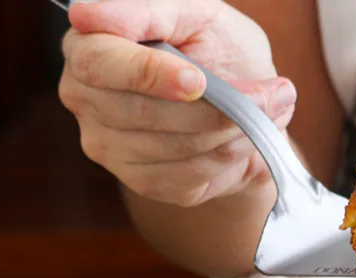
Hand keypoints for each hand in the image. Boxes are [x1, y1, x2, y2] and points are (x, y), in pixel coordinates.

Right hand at [58, 0, 295, 206]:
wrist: (247, 104)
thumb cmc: (216, 48)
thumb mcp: (196, 14)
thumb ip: (149, 9)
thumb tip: (86, 14)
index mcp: (89, 45)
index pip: (98, 62)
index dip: (148, 74)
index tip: (197, 81)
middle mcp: (85, 99)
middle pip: (142, 112)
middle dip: (216, 107)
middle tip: (269, 95)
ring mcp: (109, 146)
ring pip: (174, 146)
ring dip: (234, 129)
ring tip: (269, 108)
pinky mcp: (144, 181)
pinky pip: (190, 175)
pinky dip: (231, 154)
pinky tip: (247, 135)